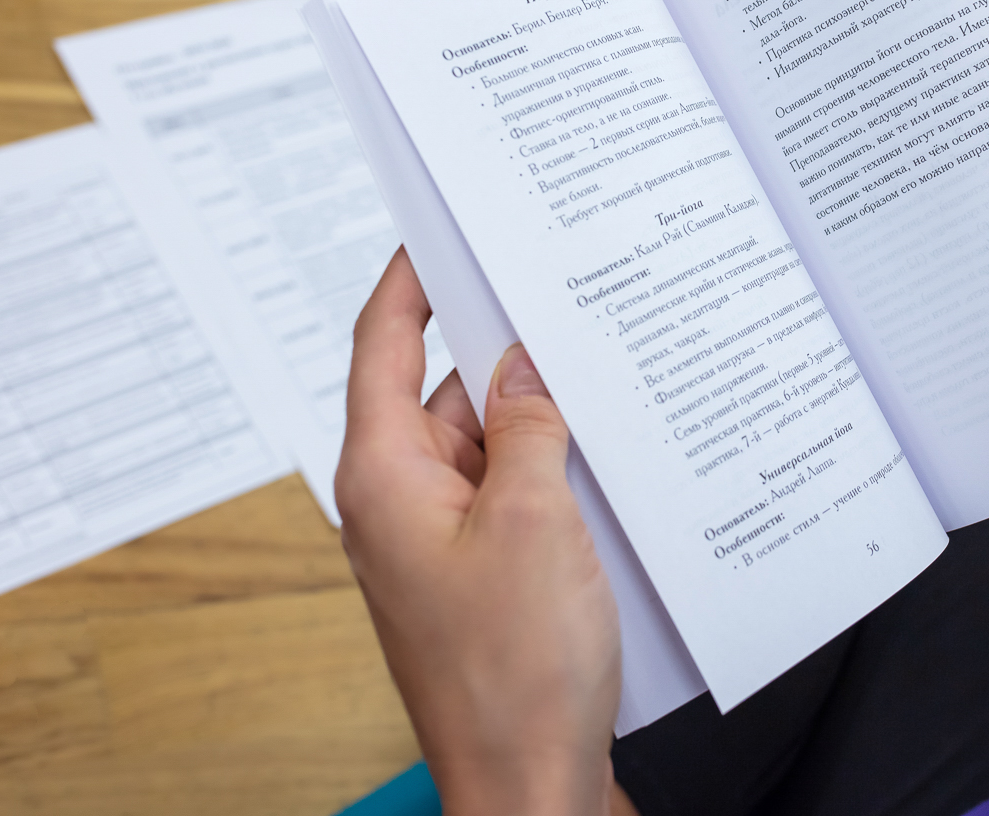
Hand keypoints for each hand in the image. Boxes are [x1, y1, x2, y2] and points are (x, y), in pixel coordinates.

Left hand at [338, 249, 622, 815]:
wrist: (530, 785)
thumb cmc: (516, 672)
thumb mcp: (534, 519)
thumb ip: (526, 425)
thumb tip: (522, 363)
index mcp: (386, 477)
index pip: (383, 348)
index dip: (408, 282)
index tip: (437, 229)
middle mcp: (403, 503)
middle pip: (444, 391)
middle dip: (501, 347)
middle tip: (562, 290)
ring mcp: (443, 541)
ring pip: (490, 443)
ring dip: (538, 415)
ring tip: (602, 370)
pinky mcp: (484, 574)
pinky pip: (513, 493)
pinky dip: (551, 467)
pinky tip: (605, 451)